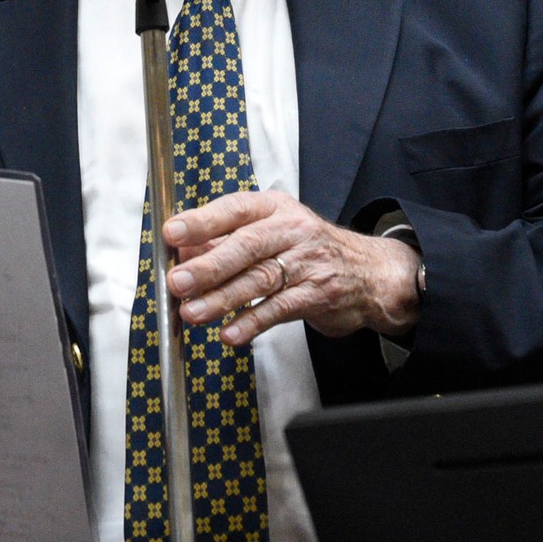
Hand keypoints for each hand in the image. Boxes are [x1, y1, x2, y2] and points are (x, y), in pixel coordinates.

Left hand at [163, 191, 420, 346]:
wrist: (370, 273)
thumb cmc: (310, 250)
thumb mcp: (272, 232)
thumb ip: (226, 240)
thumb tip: (182, 253)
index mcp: (275, 208)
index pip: (235, 208)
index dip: (202, 221)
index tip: (172, 233)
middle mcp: (292, 229)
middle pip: (246, 245)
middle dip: (208, 266)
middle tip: (177, 282)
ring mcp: (307, 262)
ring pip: (259, 279)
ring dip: (222, 298)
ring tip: (193, 312)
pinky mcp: (318, 294)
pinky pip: (280, 309)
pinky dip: (252, 322)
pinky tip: (230, 333)